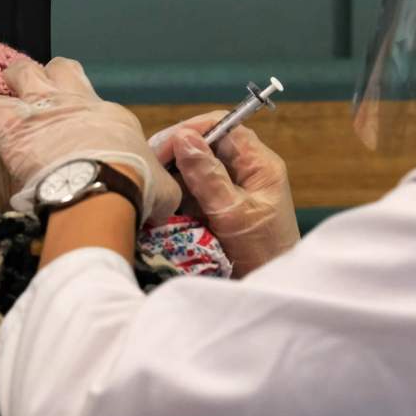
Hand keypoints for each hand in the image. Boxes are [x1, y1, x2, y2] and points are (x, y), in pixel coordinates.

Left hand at [0, 57, 181, 224]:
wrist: (103, 189)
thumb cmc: (136, 186)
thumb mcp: (161, 186)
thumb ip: (159, 183)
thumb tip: (164, 197)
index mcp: (107, 112)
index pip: (91, 96)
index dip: (81, 109)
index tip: (78, 131)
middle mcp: (73, 101)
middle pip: (56, 66)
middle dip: (46, 78)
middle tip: (42, 99)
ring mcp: (42, 109)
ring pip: (20, 72)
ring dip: (14, 86)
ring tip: (12, 106)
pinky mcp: (14, 127)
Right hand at [153, 114, 298, 276]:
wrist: (266, 288)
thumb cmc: (261, 253)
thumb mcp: (233, 213)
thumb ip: (208, 176)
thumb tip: (184, 137)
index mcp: (259, 163)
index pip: (224, 127)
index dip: (192, 130)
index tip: (164, 146)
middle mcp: (245, 170)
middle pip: (206, 143)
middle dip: (176, 150)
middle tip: (149, 164)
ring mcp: (230, 187)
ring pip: (194, 165)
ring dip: (172, 171)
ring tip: (150, 180)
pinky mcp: (216, 205)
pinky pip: (191, 187)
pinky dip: (174, 190)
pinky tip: (159, 196)